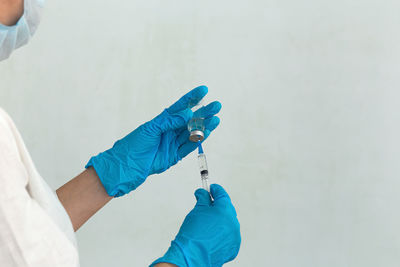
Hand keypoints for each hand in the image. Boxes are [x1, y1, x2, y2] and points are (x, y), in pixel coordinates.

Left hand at [86, 86, 220, 196]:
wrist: (126, 167)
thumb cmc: (133, 145)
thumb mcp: (150, 129)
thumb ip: (169, 122)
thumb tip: (187, 114)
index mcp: (162, 121)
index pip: (180, 107)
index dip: (192, 98)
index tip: (204, 90)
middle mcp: (169, 130)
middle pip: (190, 120)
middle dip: (203, 112)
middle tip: (216, 105)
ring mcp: (172, 143)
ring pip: (192, 133)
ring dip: (204, 126)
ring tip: (216, 119)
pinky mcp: (174, 156)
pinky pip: (189, 146)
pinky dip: (199, 140)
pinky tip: (207, 132)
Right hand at [151, 184, 240, 266]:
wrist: (192, 256)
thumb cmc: (193, 233)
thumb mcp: (197, 210)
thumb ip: (202, 198)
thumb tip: (203, 193)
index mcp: (225, 209)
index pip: (222, 194)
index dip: (215, 190)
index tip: (211, 188)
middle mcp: (233, 222)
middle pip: (226, 208)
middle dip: (217, 207)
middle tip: (207, 206)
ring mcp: (235, 235)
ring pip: (228, 223)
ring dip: (220, 221)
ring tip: (207, 225)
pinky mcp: (233, 247)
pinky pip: (228, 236)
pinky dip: (222, 234)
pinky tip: (211, 236)